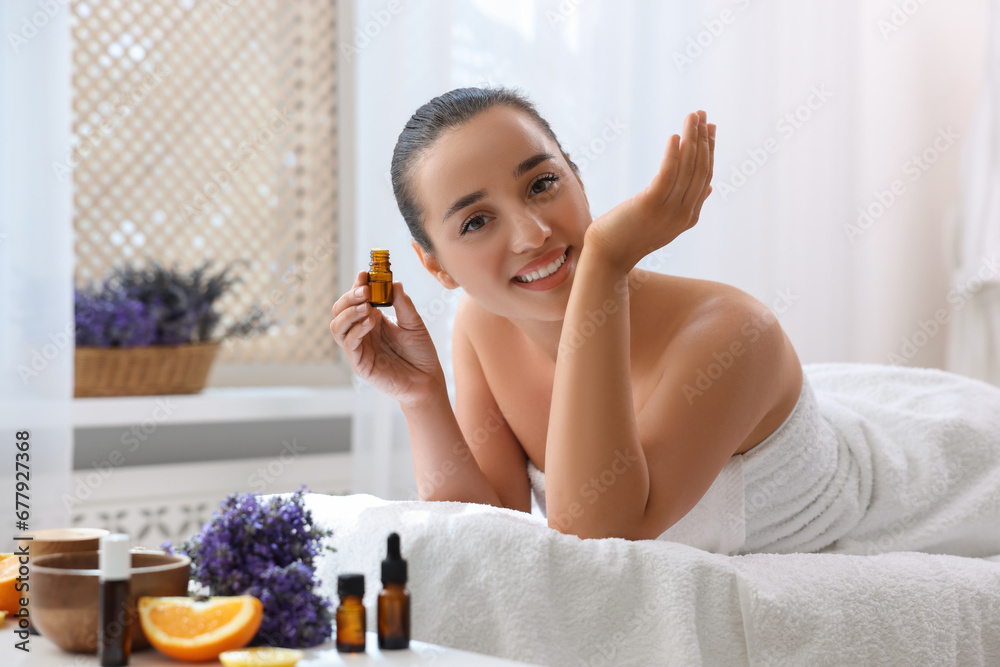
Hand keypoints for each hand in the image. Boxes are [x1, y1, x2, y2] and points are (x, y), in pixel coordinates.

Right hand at [330, 271, 445, 407]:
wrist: (427, 379)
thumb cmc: (420, 352)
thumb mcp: (414, 323)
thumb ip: (403, 304)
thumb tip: (394, 283)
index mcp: (372, 319)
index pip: (356, 299)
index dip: (357, 285)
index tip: (364, 274)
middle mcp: (362, 332)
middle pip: (340, 311)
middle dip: (349, 298)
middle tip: (364, 290)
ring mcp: (359, 348)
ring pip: (337, 327)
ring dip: (349, 313)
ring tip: (366, 306)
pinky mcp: (360, 364)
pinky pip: (349, 344)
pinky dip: (356, 331)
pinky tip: (370, 323)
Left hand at [584, 110, 715, 270]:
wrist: (607, 258)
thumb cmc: (629, 236)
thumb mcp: (665, 222)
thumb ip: (687, 204)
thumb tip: (708, 186)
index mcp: (689, 217)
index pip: (706, 176)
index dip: (710, 150)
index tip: (711, 128)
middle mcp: (684, 214)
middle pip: (700, 169)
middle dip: (704, 139)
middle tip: (703, 114)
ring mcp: (669, 211)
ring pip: (687, 168)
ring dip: (692, 139)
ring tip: (692, 116)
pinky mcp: (650, 206)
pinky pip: (667, 175)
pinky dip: (673, 154)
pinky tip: (674, 136)